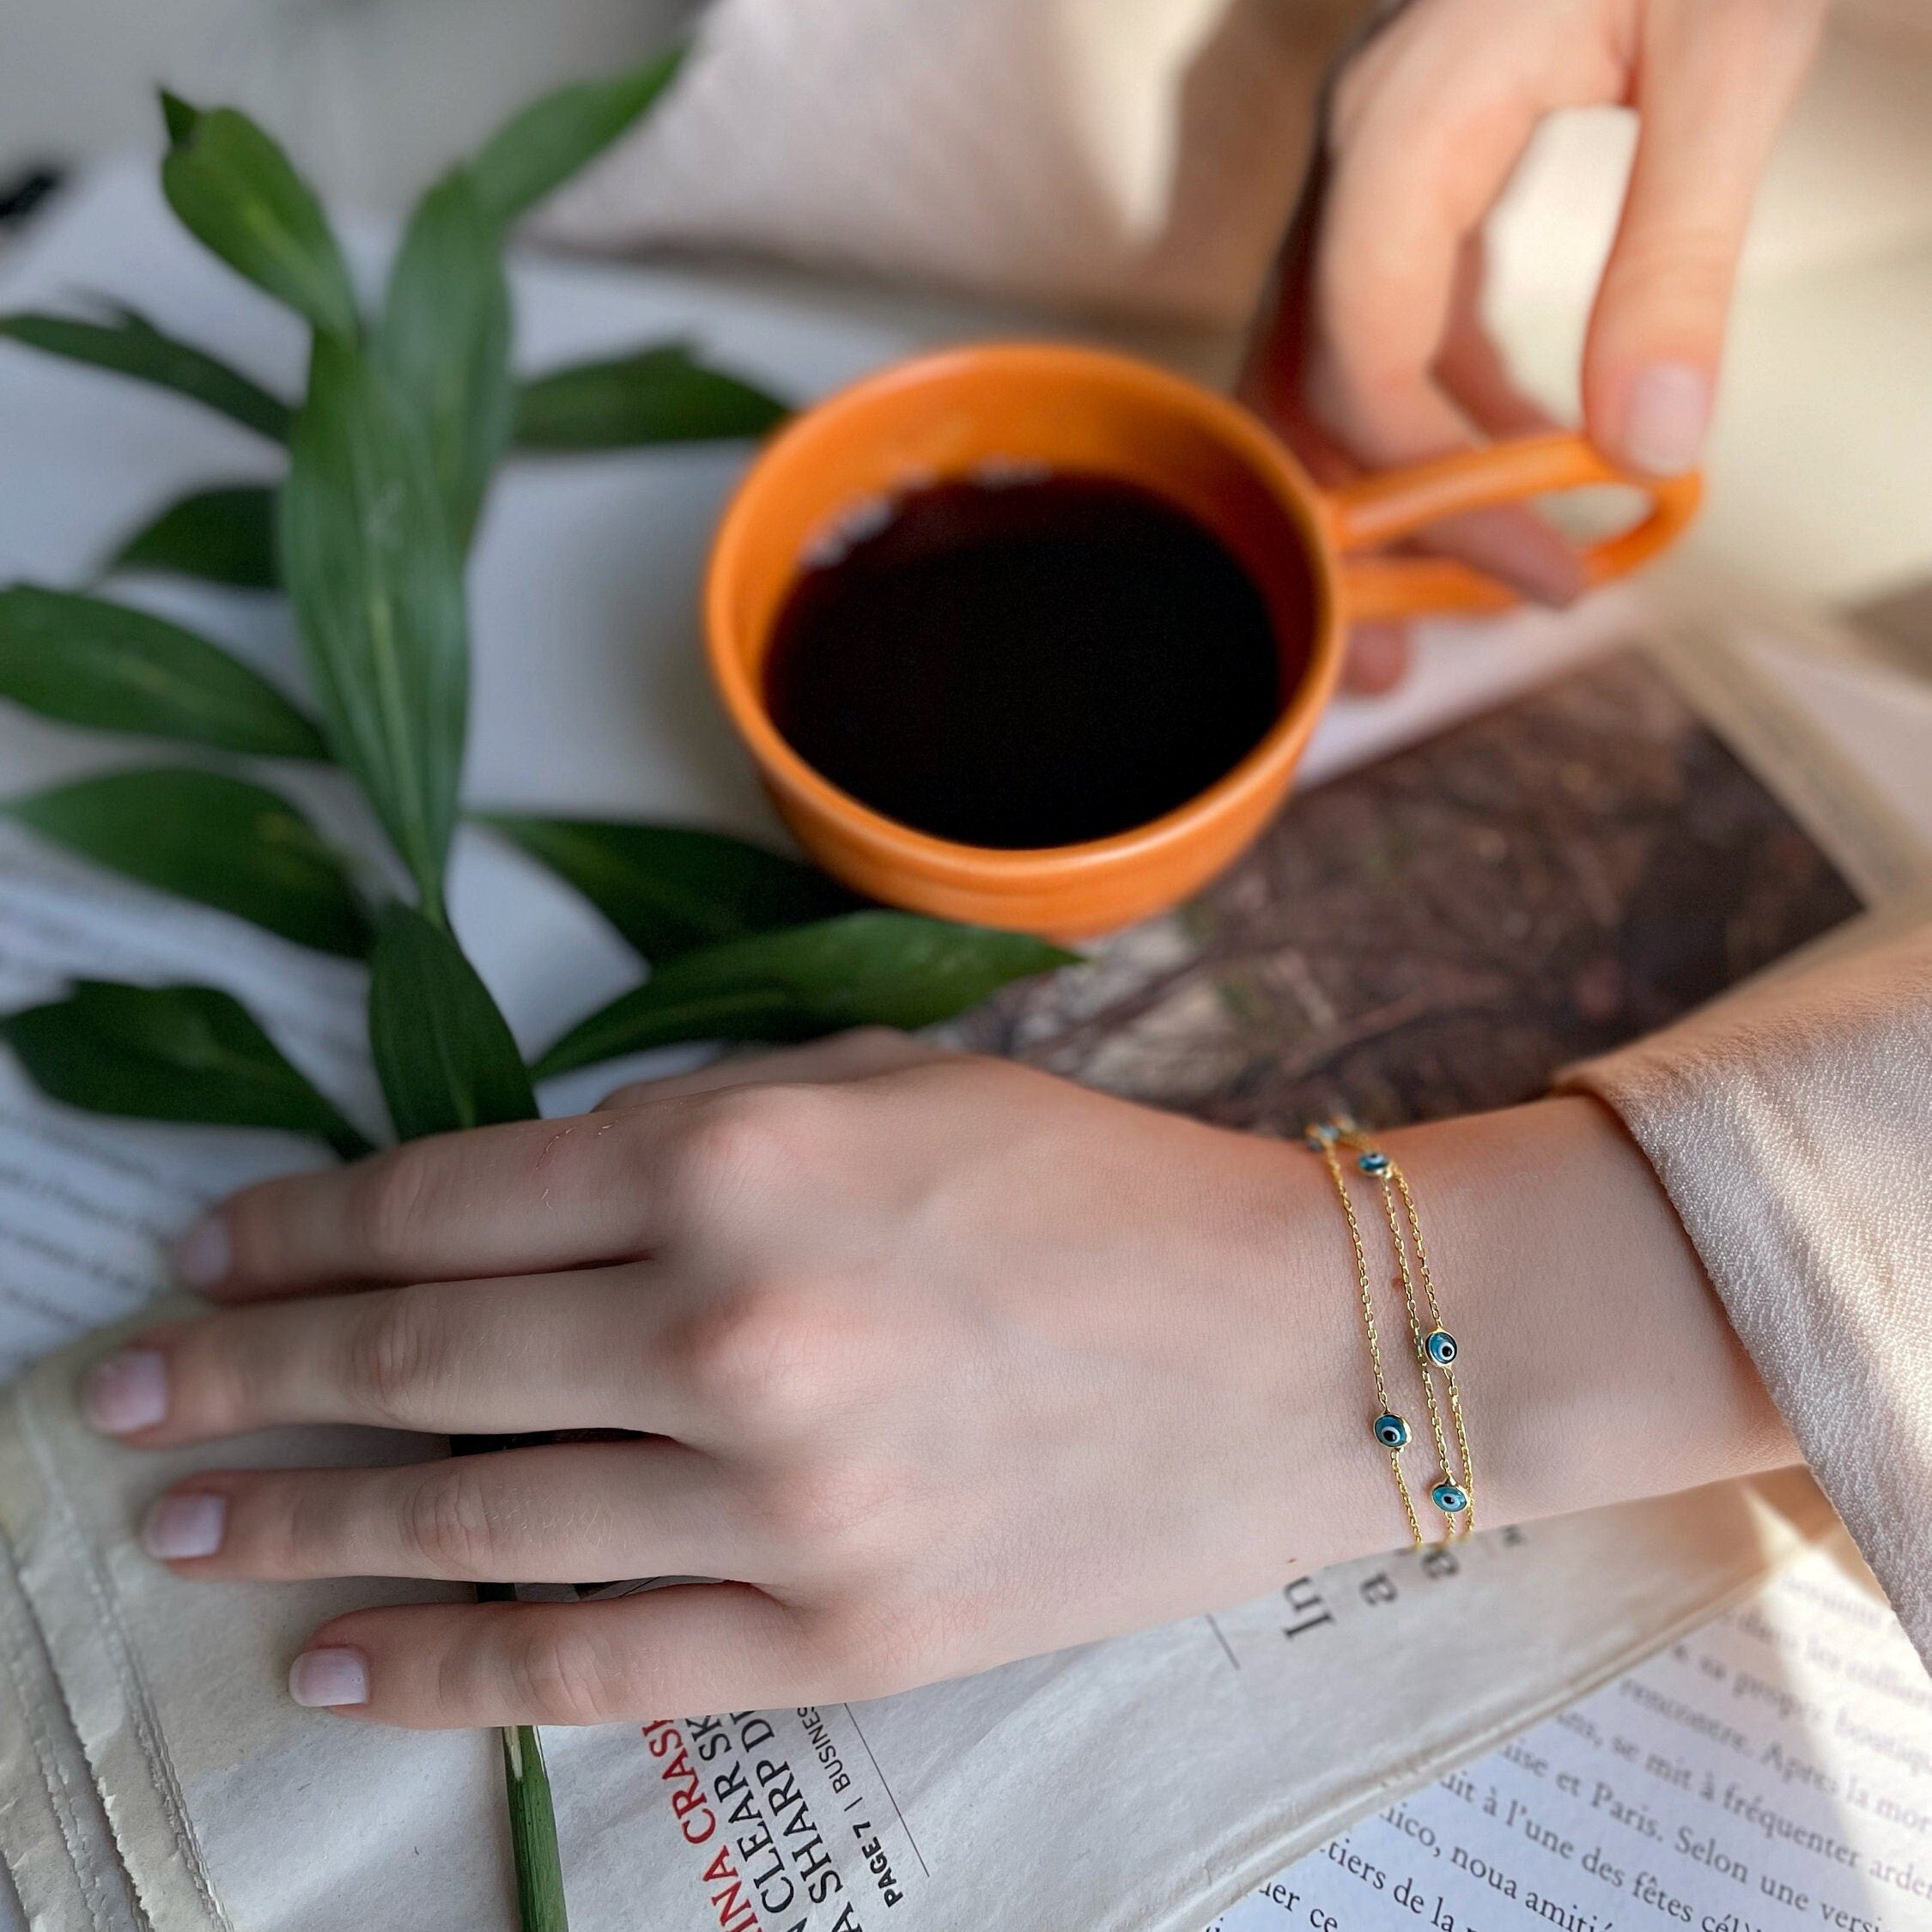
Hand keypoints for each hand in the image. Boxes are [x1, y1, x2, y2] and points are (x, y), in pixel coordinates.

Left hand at [88, 1033, 1790, 1727]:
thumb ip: (694, 1134)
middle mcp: (730, 1323)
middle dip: (250, 1377)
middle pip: (423, 1357)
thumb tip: (521, 1196)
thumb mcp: (885, 1093)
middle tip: (129, 1401)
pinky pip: (589, 1662)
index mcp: (743, 1156)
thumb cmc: (1094, 1185)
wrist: (1293, 1346)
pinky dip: (444, 1668)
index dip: (306, 1229)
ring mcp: (777, 1498)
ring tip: (186, 1531)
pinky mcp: (835, 1632)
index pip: (449, 1200)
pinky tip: (337, 1666)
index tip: (214, 1254)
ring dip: (305, 1526)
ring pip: (472, 1518)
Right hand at [1241, 0, 1825, 692]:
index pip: (1365, 358)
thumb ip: (1677, 255)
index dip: (1438, 488)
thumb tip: (1648, 448)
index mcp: (1403, 126)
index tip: (1540, 568)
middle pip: (1303, 381)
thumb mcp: (1730, 56)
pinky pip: (1384, 317)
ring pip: (1325, 362)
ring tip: (1437, 596)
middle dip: (1353, 525)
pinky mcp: (1411, 168)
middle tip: (1397, 658)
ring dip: (1377, 485)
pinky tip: (1498, 458)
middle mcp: (1353, 153)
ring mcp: (1369, 162)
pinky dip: (1431, 408)